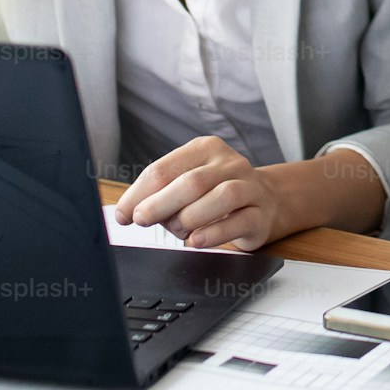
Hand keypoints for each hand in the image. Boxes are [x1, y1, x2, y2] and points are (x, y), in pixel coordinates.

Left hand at [114, 136, 283, 251]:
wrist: (266, 200)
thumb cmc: (215, 194)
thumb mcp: (188, 185)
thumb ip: (162, 194)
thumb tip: (128, 212)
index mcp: (206, 149)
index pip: (165, 169)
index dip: (138, 194)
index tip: (123, 214)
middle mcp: (230, 163)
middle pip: (192, 182)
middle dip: (160, 204)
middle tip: (141, 220)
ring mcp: (250, 186)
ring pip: (221, 196)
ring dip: (189, 218)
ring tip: (177, 230)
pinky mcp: (261, 214)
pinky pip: (238, 221)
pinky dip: (212, 234)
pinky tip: (195, 240)